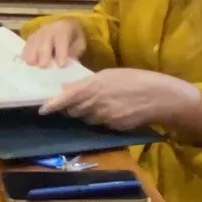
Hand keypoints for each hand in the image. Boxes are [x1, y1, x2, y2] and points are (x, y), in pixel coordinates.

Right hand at [21, 20, 88, 67]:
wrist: (66, 27)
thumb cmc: (73, 39)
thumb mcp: (79, 45)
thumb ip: (74, 53)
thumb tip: (69, 65)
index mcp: (64, 29)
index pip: (62, 40)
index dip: (61, 52)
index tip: (61, 65)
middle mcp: (50, 28)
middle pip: (45, 40)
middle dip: (44, 54)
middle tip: (43, 66)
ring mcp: (39, 32)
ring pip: (35, 41)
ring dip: (32, 53)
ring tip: (31, 64)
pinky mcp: (32, 36)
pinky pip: (28, 43)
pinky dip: (26, 51)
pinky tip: (25, 60)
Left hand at [39, 68, 193, 130]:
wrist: (160, 96)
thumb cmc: (135, 79)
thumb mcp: (110, 74)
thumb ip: (87, 83)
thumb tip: (67, 88)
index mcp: (95, 86)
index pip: (68, 98)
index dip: (53, 105)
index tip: (41, 110)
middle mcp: (98, 103)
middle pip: (74, 111)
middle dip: (69, 109)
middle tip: (70, 103)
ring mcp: (106, 117)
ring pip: (86, 119)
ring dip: (85, 114)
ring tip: (95, 104)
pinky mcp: (115, 127)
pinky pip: (100, 125)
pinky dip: (100, 119)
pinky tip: (110, 111)